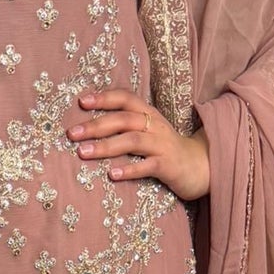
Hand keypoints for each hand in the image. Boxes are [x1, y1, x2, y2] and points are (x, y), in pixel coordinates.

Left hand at [68, 89, 210, 199]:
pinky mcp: (168, 166)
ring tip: (83, 152)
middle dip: (96, 125)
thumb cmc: (164, 149)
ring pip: (132, 141)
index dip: (104, 98)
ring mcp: (162, 145)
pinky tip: (112, 175)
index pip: (125, 98)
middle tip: (72, 134)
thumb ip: (125, 125)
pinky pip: (147, 166)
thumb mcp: (148, 131)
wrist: (200, 166)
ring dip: (106, 146)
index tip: (81, 102)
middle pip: (124, 120)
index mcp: (148, 114)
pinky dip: (129, 170)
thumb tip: (89, 126)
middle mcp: (155, 126)